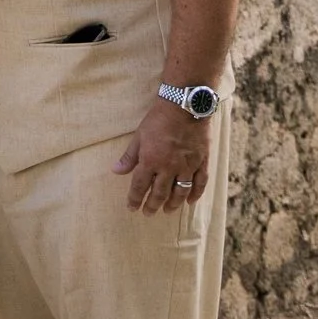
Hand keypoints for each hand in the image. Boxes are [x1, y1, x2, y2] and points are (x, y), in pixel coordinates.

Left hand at [113, 98, 211, 212]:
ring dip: (172, 204)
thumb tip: (116, 171)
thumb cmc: (158, 119)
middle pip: (160, 193)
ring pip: (180, 192)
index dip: (135, 199)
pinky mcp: (201, 162)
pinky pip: (200, 183)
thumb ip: (129, 156)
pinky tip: (190, 202)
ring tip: (167, 211)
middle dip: (152, 205)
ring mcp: (187, 166)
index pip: (140, 186)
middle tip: (148, 213)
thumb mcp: (139, 135)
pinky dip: (195, 194)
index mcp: (151, 161)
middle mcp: (169, 167)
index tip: (132, 208)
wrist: (184, 105)